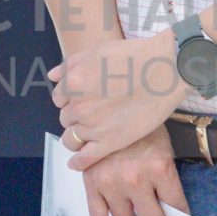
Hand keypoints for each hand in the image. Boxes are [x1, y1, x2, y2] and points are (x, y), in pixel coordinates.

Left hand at [51, 29, 188, 168]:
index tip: (80, 100)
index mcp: (73, 83)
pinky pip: (86, 158)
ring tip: (85, 135)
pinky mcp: (111, 142)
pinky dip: (78, 162)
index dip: (69, 99)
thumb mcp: (96, 51)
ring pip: (71, 138)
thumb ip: (70, 64)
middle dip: (75, 115)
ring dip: (75, 136)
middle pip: (66, 118)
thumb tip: (52, 76)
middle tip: (92, 112)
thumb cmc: (133, 56)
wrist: (164, 71)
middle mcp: (79, 107)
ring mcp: (94, 126)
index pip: (59, 98)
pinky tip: (76, 163)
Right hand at [76, 127, 189, 215]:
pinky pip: (97, 215)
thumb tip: (170, 208)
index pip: (177, 207)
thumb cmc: (140, 121)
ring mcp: (111, 182)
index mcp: (160, 168)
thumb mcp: (163, 147)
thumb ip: (166, 179)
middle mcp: (135, 179)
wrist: (113, 97)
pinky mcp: (92, 181)